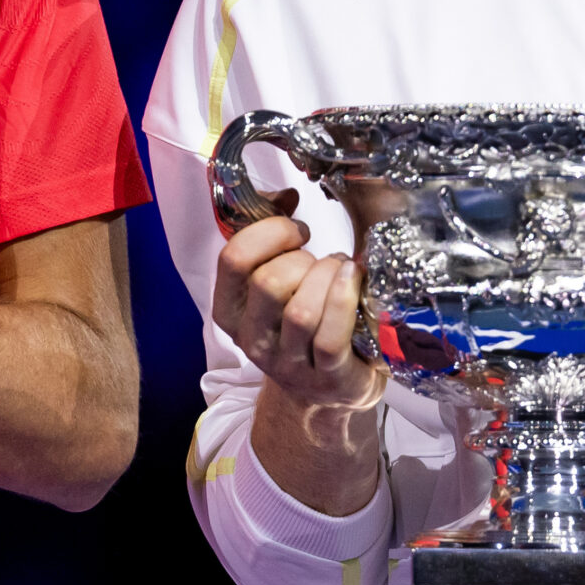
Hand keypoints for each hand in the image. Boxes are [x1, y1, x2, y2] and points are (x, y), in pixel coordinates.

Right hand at [213, 206, 384, 411]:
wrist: (330, 389)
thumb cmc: (305, 322)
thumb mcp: (278, 283)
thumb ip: (273, 238)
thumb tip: (285, 195)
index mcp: (230, 311)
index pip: (233, 260)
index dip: (269, 233)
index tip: (297, 231)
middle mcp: (252, 340)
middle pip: (268, 283)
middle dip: (303, 259)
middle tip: (322, 261)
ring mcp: (288, 364)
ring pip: (300, 310)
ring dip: (328, 278)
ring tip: (342, 272)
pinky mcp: (326, 378)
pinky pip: (330, 336)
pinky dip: (344, 299)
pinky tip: (354, 281)